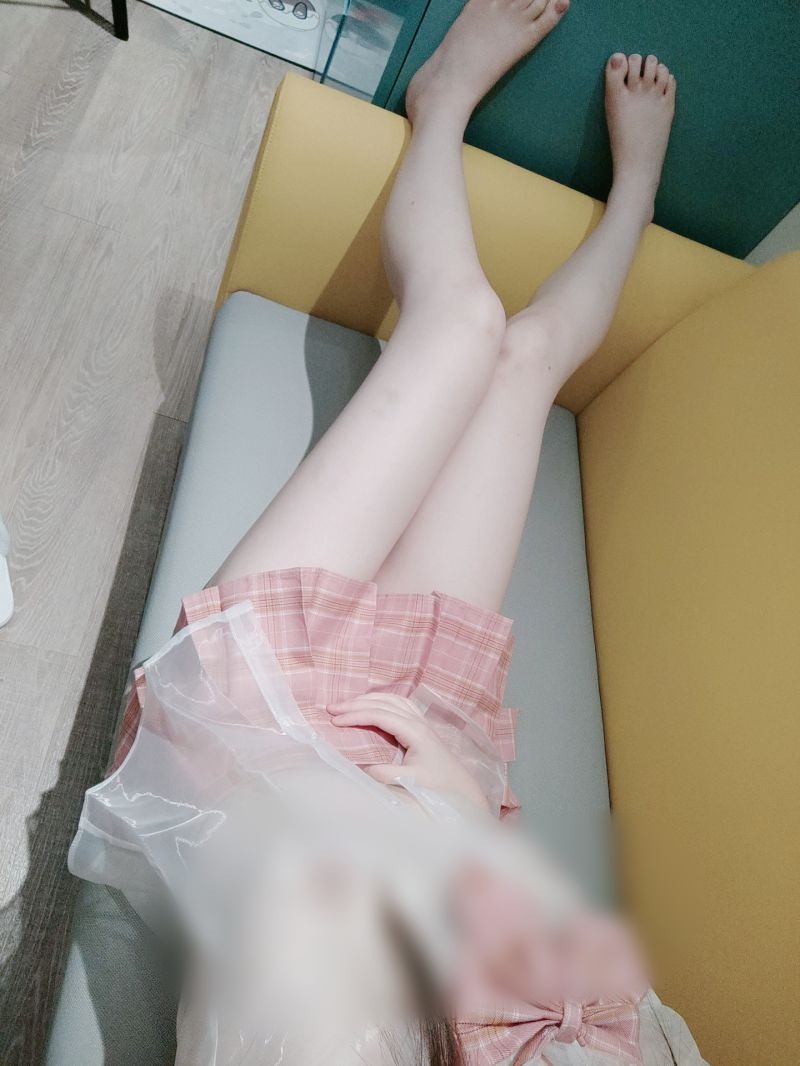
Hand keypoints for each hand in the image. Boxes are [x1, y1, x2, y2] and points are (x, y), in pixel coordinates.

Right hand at [328, 692, 489, 811]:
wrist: (460, 789)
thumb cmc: (437, 786)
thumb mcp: (408, 782)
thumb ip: (382, 774)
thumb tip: (357, 767)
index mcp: (415, 731)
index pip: (380, 715)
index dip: (356, 716)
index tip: (335, 722)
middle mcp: (418, 721)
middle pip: (383, 702)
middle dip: (356, 703)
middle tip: (331, 708)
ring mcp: (421, 722)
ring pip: (391, 700)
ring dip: (368, 699)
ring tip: (346, 705)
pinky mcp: (421, 727)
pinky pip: (398, 705)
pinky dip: (380, 702)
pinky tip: (371, 706)